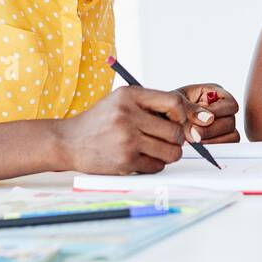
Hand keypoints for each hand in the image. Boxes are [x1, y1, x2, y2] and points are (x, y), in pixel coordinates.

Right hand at [53, 86, 206, 174]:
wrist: (68, 141)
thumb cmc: (100, 121)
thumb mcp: (121, 101)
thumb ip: (152, 105)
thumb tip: (193, 121)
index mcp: (129, 95)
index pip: (174, 102)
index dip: (183, 114)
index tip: (178, 120)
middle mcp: (128, 116)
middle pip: (176, 131)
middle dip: (177, 138)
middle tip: (166, 138)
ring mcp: (126, 140)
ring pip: (172, 152)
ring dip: (169, 153)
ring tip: (156, 149)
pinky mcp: (125, 161)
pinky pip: (157, 166)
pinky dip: (155, 164)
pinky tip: (141, 158)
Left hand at [174, 83, 240, 143]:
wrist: (161, 120)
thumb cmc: (169, 106)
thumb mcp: (176, 101)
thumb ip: (191, 108)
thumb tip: (207, 119)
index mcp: (214, 93)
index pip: (229, 104)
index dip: (216, 112)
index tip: (199, 119)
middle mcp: (222, 109)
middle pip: (230, 122)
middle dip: (209, 130)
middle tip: (192, 134)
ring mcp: (223, 126)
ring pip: (232, 136)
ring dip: (211, 140)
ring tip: (193, 140)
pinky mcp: (221, 140)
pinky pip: (227, 146)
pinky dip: (213, 147)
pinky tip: (198, 146)